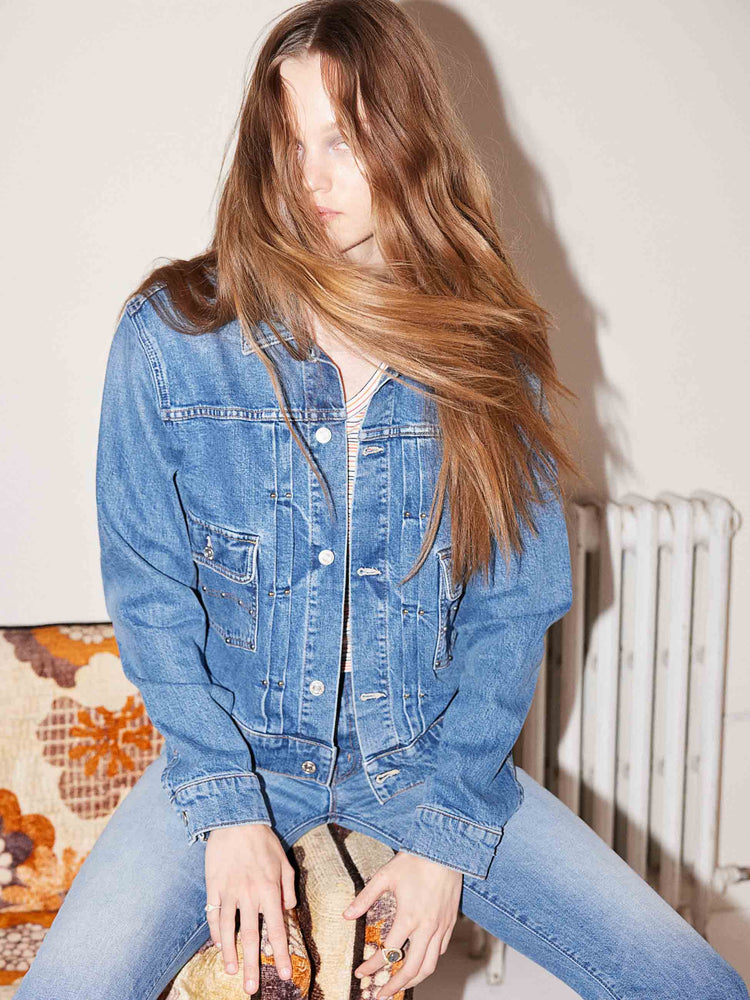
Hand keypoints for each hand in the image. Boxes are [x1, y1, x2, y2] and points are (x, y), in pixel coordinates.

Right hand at [204, 823, 296, 995]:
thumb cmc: (263, 840)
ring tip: (232, 972)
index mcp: (269, 890)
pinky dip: (216, 932)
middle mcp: (249, 895)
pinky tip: (219, 945)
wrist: (236, 819)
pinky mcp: (213, 887)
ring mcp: (229, 892)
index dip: (279, 953)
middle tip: (251, 988)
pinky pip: (214, 915)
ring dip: (229, 954)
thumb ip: (288, 887)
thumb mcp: (284, 861)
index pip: (276, 929)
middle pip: (250, 937)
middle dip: (251, 965)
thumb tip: (288, 910)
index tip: (283, 973)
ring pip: (228, 930)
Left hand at [342, 851, 461, 997]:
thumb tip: (346, 914)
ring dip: (413, 981)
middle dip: (393, 986)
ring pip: (429, 966)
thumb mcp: (385, 876)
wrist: (446, 850)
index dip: (372, 966)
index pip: (387, 952)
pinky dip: (428, 962)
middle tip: (380, 995)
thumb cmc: (415, 860)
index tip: (360, 973)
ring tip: (399, 987)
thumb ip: (365, 898)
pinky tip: (418, 963)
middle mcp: (426, 927)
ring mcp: (440, 927)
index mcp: (408, 917)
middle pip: (411, 969)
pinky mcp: (450, 923)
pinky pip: (439, 951)